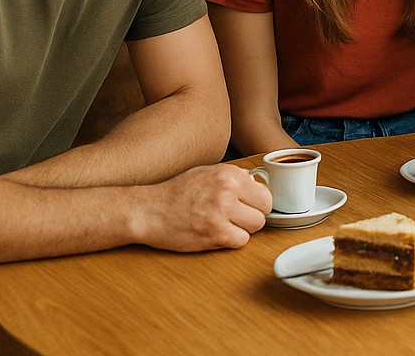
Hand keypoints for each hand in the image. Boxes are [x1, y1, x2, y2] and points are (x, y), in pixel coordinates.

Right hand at [132, 164, 270, 250]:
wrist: (149, 210)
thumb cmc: (176, 192)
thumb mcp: (207, 172)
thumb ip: (234, 177)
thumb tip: (256, 185)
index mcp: (228, 174)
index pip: (265, 193)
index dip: (257, 203)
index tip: (248, 206)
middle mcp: (227, 190)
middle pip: (263, 212)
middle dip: (252, 217)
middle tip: (235, 218)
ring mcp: (221, 213)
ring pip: (254, 227)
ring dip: (242, 229)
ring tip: (224, 225)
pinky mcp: (213, 233)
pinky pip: (240, 241)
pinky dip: (230, 241)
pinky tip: (216, 234)